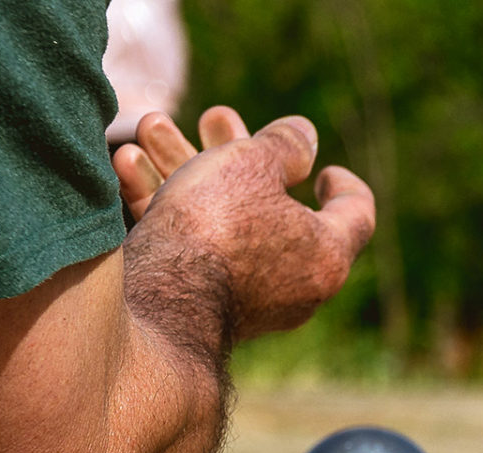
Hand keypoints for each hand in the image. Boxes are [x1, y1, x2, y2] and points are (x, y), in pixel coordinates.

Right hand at [112, 107, 375, 344]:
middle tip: (214, 117)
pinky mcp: (197, 305)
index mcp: (326, 256)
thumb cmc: (216, 227)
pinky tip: (127, 165)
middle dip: (235, 152)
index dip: (344, 186)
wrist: (153, 303)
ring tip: (150, 126)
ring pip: (221, 220)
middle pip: (273, 207)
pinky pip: (189, 246)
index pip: (355, 215)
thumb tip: (305, 137)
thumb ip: (283, 145)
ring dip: (185, 168)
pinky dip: (164, 205)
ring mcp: (245, 301)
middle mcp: (294, 288)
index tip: (326, 170)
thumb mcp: (252, 164)